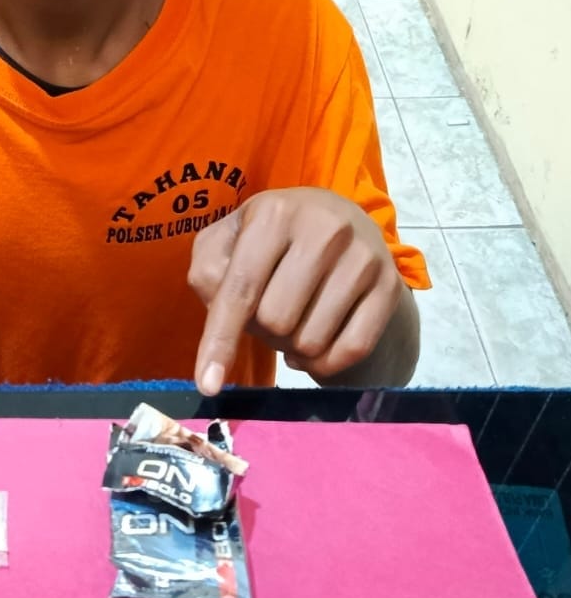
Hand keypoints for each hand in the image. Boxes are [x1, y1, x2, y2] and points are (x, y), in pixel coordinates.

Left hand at [187, 187, 406, 392]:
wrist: (342, 222)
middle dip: (263, 329)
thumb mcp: (230, 238)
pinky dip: (324, 362)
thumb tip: (220, 329)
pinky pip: (351, 351)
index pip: (241, 288)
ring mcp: (363, 257)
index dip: (221, 339)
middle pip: (275, 321)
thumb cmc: (272, 238)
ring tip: (295, 318)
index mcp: (275, 212)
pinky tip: (317, 343)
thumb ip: (209, 274)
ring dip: (292, 346)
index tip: (207, 385)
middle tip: (269, 308)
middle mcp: (324, 228)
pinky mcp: (389, 286)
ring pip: (311, 341)